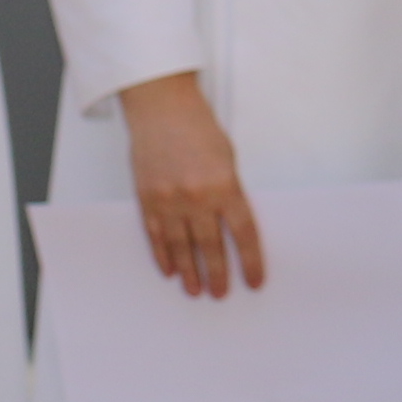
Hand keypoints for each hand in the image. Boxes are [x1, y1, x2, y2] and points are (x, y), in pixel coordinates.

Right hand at [116, 74, 269, 298]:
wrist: (161, 108)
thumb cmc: (196, 127)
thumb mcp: (227, 158)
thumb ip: (229, 191)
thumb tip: (231, 225)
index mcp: (225, 185)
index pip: (243, 234)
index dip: (250, 261)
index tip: (254, 281)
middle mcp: (198, 197)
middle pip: (211, 247)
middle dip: (217, 274)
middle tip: (220, 293)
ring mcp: (170, 199)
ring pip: (182, 247)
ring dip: (189, 271)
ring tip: (195, 290)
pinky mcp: (147, 198)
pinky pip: (156, 235)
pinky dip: (163, 255)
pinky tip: (169, 270)